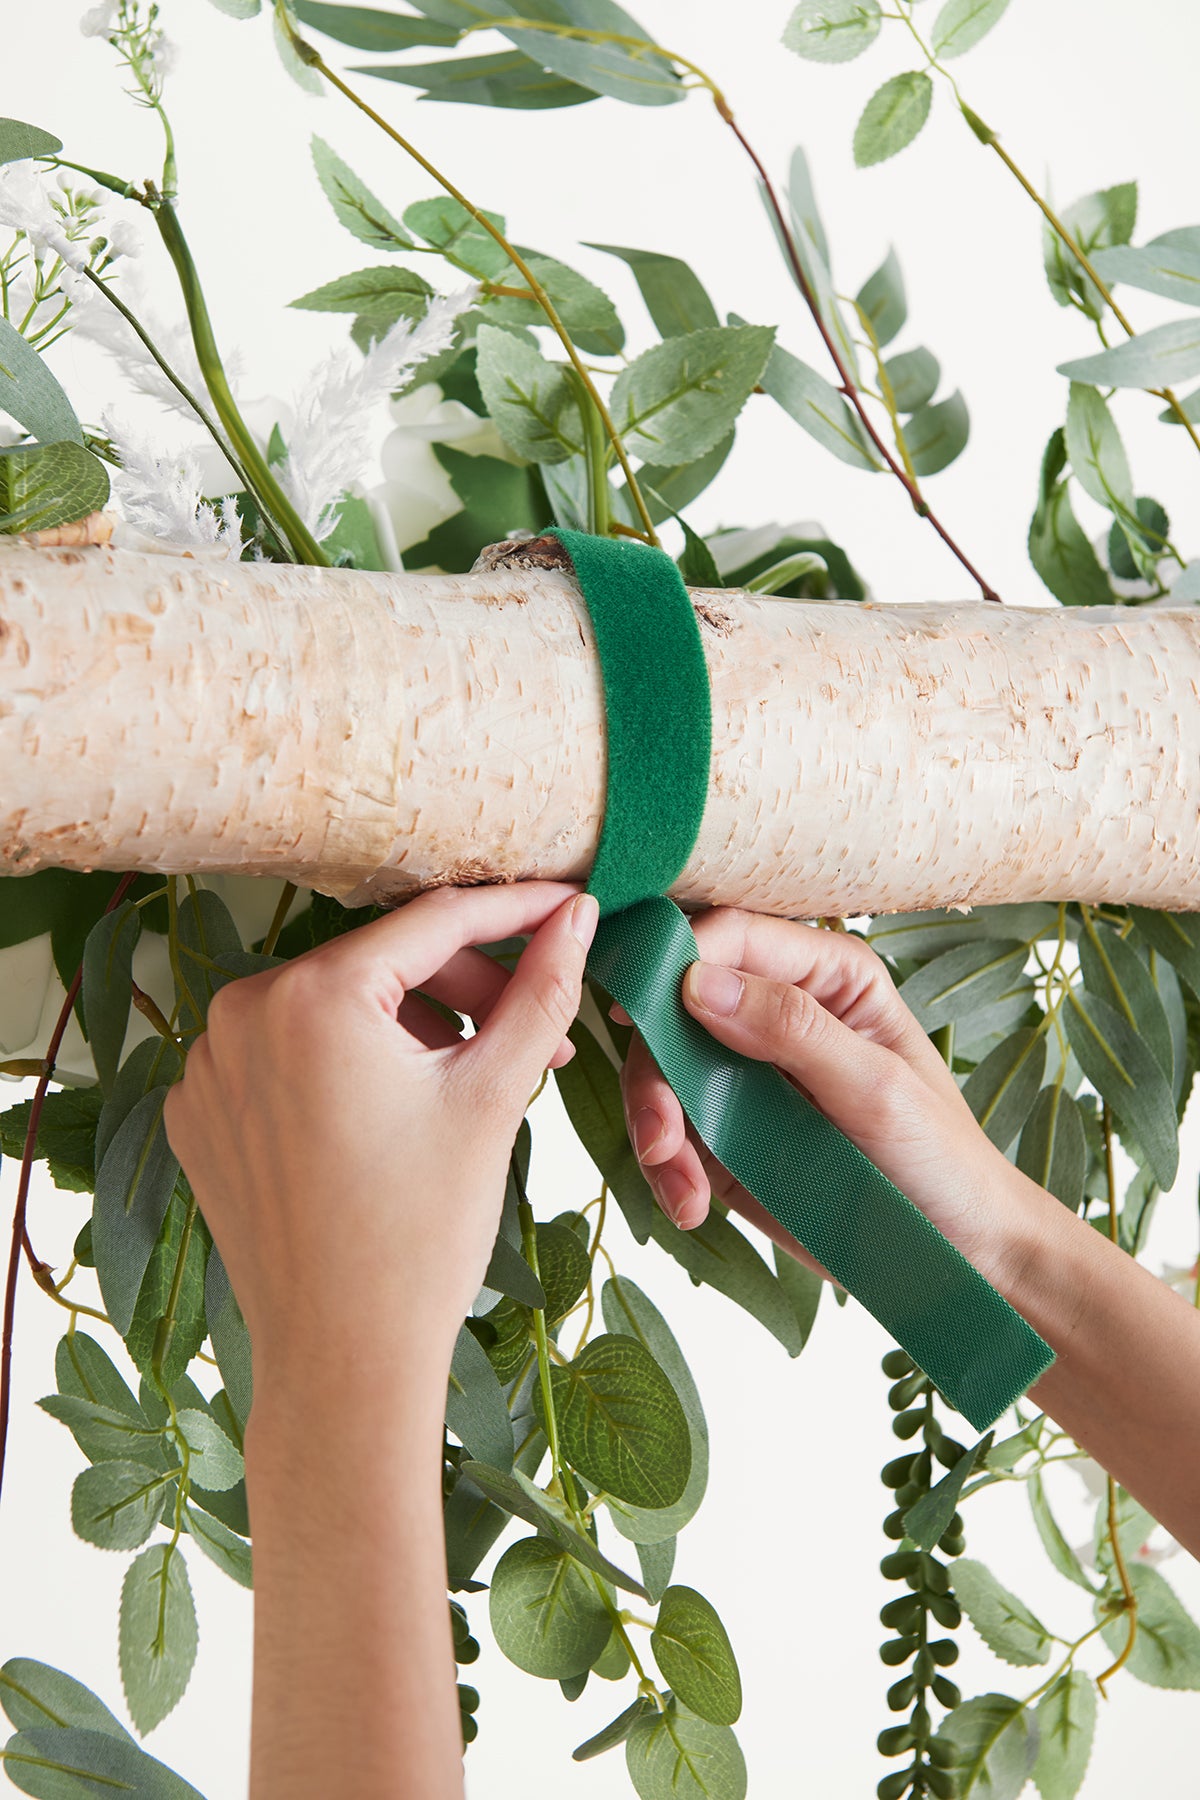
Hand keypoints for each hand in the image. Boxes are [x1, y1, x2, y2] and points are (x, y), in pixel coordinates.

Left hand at [163, 882, 599, 1382]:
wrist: (344, 1359)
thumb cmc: (421, 1235)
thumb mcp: (492, 1097)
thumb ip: (539, 991)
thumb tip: (577, 917)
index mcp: (312, 996)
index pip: (434, 922)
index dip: (514, 910)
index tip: (567, 906)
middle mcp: (241, 1013)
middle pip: (380, 964)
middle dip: (465, 986)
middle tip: (534, 1025)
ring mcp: (210, 1066)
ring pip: (334, 1008)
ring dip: (408, 1025)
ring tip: (471, 1076)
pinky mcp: (200, 1113)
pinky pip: (286, 1055)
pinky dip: (345, 1064)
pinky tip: (396, 1112)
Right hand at [618, 907, 1039, 1286]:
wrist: (958, 1254)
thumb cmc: (941, 1158)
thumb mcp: (876, 1088)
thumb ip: (792, 1027)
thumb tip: (698, 981)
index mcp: (826, 974)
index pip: (730, 936)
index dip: (674, 962)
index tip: (639, 1013)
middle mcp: (778, 1011)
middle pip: (675, 1004)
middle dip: (654, 1067)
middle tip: (660, 1134)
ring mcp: (746, 1073)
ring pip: (661, 1069)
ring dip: (654, 1124)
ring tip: (679, 1181)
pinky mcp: (728, 1132)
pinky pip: (672, 1131)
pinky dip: (666, 1167)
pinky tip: (691, 1203)